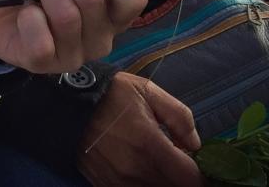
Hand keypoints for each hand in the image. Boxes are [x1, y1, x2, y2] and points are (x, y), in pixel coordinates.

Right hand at [77, 73, 201, 186]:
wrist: (66, 105)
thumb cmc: (110, 95)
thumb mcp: (147, 91)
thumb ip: (179, 116)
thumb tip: (195, 145)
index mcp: (151, 145)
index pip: (191, 179)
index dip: (201, 175)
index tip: (199, 165)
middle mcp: (137, 170)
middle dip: (182, 178)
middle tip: (179, 163)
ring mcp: (120, 182)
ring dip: (163, 181)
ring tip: (160, 165)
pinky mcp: (106, 186)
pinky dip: (143, 184)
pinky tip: (142, 170)